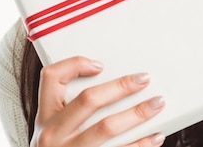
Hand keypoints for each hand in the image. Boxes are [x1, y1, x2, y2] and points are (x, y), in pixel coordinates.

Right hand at [31, 56, 165, 146]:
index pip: (52, 77)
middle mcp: (54, 134)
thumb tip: (114, 84)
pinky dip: (142, 143)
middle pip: (88, 100)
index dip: (75, 64)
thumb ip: (72, 109)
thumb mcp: (55, 129)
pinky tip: (155, 135)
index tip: (100, 64)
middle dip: (120, 87)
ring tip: (157, 103)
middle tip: (143, 79)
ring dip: (137, 113)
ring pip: (107, 126)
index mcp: (45, 117)